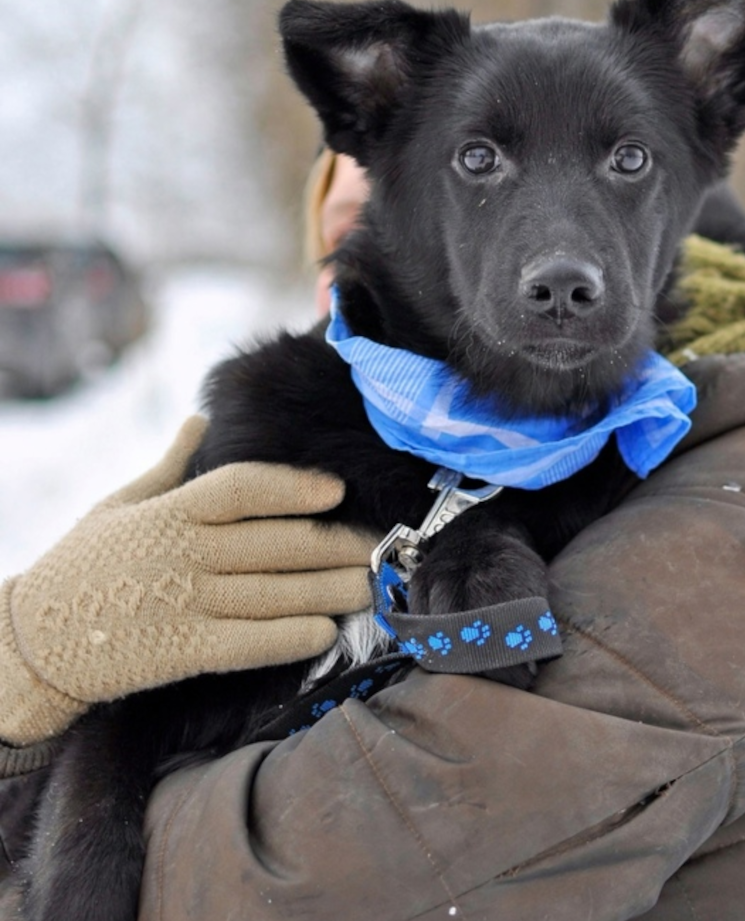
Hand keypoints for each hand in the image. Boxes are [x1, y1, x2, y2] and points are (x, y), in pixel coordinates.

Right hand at [0, 416, 375, 745]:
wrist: (28, 644)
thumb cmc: (82, 566)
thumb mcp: (118, 505)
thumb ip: (169, 465)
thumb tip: (202, 420)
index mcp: (171, 511)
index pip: (242, 488)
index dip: (294, 486)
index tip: (337, 489)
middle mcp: (182, 553)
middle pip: (276, 543)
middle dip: (337, 543)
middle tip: (381, 543)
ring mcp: (183, 603)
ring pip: (274, 594)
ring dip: (330, 590)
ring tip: (370, 585)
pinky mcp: (180, 652)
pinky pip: (247, 643)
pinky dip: (290, 637)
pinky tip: (325, 632)